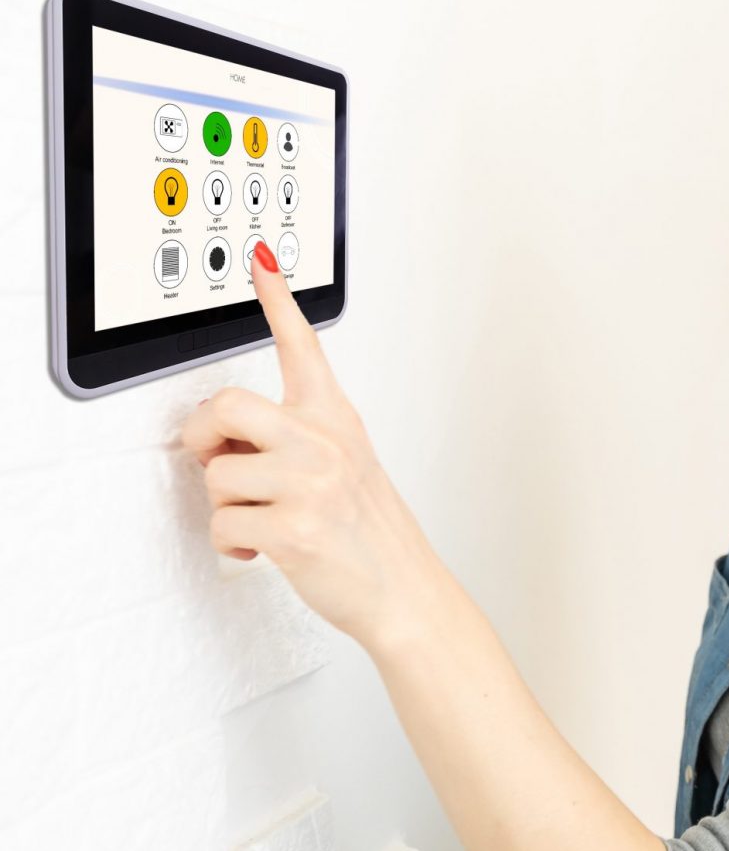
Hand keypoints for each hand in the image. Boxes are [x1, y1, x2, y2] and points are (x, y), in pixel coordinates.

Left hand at [180, 238, 444, 649]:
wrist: (404, 589)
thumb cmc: (370, 532)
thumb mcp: (344, 467)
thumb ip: (291, 440)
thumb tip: (221, 441)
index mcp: (337, 419)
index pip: (303, 347)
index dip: (279, 299)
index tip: (263, 260)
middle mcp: (325, 442)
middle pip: (224, 406)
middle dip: (202, 438)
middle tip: (215, 458)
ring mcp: (311, 484)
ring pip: (216, 475)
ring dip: (226, 508)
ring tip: (262, 520)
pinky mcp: (293, 529)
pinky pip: (222, 525)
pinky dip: (233, 546)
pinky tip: (264, 550)